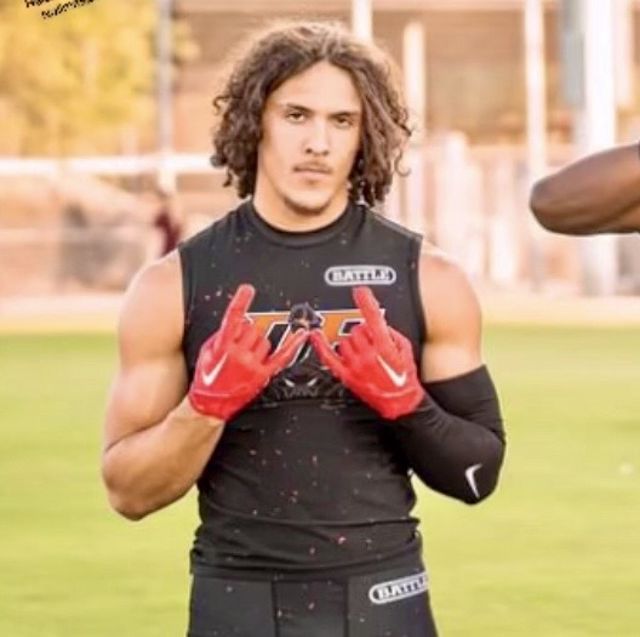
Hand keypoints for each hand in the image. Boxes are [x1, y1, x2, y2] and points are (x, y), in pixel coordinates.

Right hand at [189, 284, 306, 420]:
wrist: (210, 405)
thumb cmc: (207, 379)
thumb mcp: (206, 352)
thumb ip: (220, 335)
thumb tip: (236, 323)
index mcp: (223, 346)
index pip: (233, 318)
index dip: (240, 302)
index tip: (247, 290)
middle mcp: (239, 354)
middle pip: (253, 329)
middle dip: (247, 334)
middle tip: (239, 347)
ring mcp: (252, 365)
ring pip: (265, 340)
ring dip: (258, 344)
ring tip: (247, 357)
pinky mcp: (263, 375)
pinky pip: (282, 356)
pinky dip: (293, 344)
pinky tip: (302, 334)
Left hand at [309, 286, 424, 419]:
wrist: (400, 403)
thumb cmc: (405, 379)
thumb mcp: (406, 349)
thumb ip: (392, 333)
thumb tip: (380, 325)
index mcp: (384, 346)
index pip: (373, 318)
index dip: (366, 302)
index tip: (360, 291)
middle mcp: (368, 354)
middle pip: (357, 329)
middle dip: (365, 332)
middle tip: (373, 344)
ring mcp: (355, 365)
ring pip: (344, 340)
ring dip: (353, 342)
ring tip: (364, 353)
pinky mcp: (346, 375)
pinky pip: (328, 357)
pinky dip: (320, 345)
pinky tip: (315, 336)